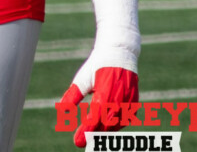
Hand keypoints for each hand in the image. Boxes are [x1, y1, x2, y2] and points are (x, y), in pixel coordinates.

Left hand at [57, 0, 140, 146]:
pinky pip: (127, 119)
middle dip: (94, 135)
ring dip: (106, 132)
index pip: (94, 119)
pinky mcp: (135, 102)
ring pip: (117, 124)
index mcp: (104, 93)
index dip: (85, 132)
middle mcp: (119, 99)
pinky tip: (108, 128)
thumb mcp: (82, 79)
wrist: (119, 53)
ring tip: (93, 136)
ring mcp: (129, 101)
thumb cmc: (97, 65)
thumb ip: (73, 95)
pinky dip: (117, 125)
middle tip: (82, 141)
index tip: (77, 142)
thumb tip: (62, 110)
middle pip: (106, 125)